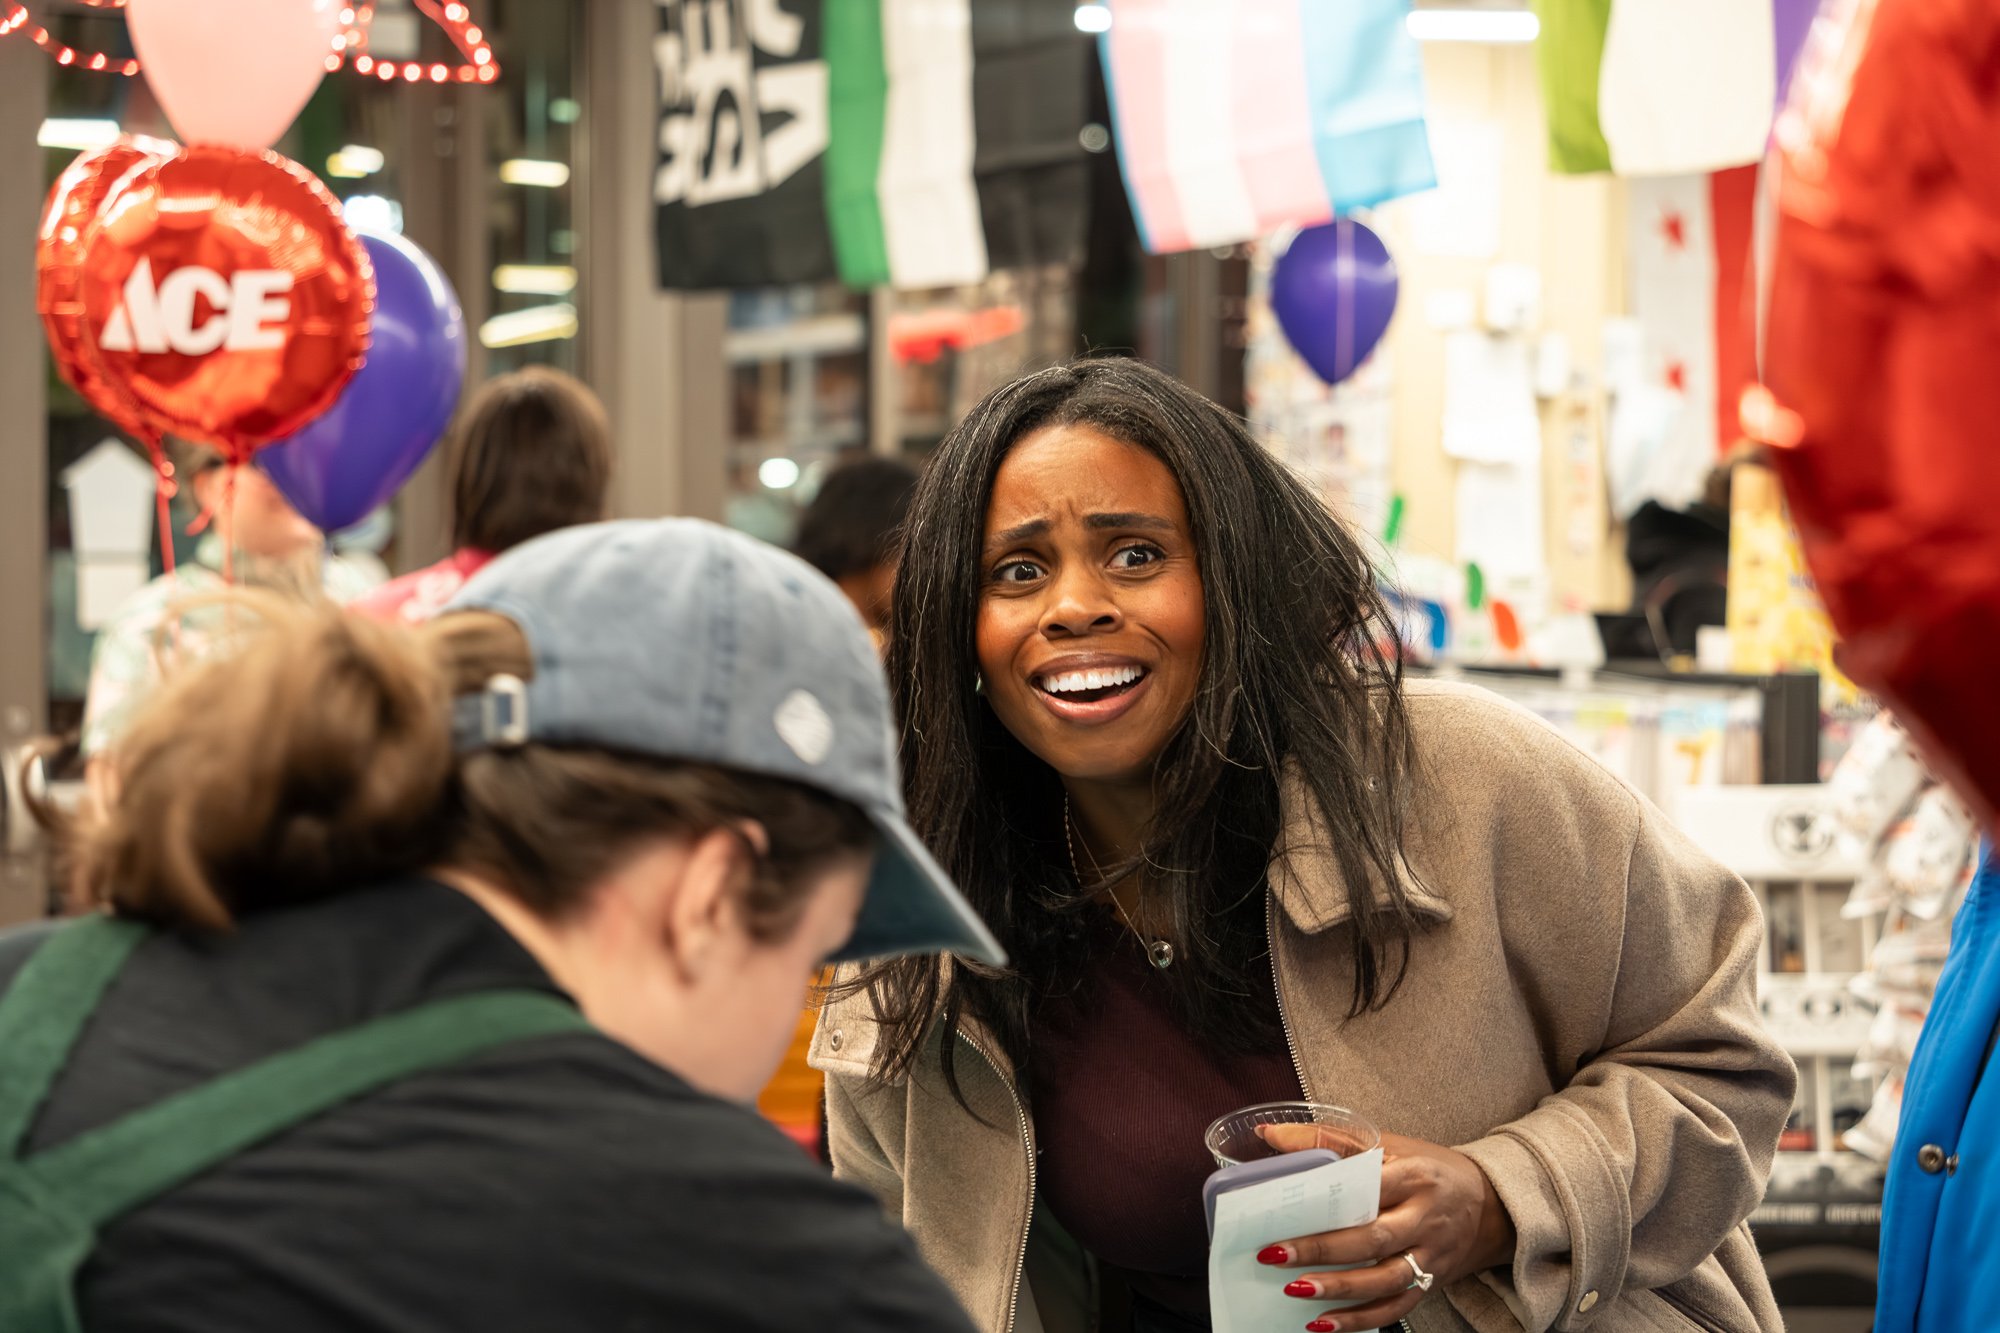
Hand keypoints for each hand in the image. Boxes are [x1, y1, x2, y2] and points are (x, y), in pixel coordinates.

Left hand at [1254, 1127, 1515, 1332]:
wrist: (1491, 1204)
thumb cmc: (1429, 1169)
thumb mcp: (1389, 1143)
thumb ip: (1329, 1139)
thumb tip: (1271, 1135)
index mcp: (1414, 1176)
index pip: (1367, 1188)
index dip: (1326, 1200)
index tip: (1284, 1208)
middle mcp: (1425, 1218)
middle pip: (1373, 1239)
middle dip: (1323, 1250)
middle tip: (1276, 1255)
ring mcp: (1431, 1255)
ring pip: (1385, 1279)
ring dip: (1340, 1289)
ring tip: (1296, 1291)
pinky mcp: (1431, 1282)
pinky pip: (1396, 1307)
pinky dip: (1361, 1319)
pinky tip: (1325, 1323)